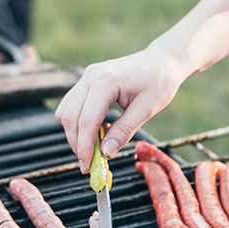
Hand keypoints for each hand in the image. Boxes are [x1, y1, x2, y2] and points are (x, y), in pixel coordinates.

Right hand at [55, 47, 186, 172]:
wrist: (162, 61)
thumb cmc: (159, 82)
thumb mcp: (146, 110)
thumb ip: (124, 131)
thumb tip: (106, 153)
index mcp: (105, 82)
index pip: (86, 120)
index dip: (85, 147)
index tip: (88, 166)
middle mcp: (91, 77)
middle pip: (70, 117)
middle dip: (77, 144)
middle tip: (88, 165)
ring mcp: (87, 77)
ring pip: (66, 111)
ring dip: (75, 134)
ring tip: (94, 149)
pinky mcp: (88, 80)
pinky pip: (72, 105)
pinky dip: (79, 123)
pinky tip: (98, 132)